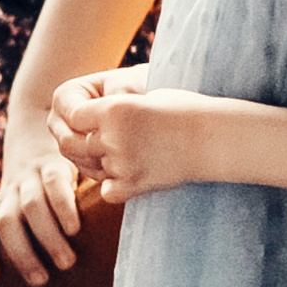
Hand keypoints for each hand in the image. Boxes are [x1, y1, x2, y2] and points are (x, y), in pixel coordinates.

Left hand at [0, 109, 88, 286]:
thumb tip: (52, 274)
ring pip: (30, 208)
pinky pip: (54, 186)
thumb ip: (31, 227)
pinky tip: (75, 229)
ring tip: (66, 263)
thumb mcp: (29, 200)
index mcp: (3, 204)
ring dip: (47, 238)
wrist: (41, 125)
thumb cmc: (42, 181)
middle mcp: (12, 192)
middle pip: (6, 223)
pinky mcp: (53, 165)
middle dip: (21, 255)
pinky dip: (63, 209)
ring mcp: (31, 177)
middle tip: (40, 281)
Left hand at [53, 77, 211, 201]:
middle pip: (71, 145)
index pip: (72, 116)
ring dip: (98, 163)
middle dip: (79, 144)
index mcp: (114, 108)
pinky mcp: (135, 185)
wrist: (215, 136)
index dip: (79, 119)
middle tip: (97, 141)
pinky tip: (130, 172)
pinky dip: (113, 184)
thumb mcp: (142, 96)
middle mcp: (114, 136)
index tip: (91, 120)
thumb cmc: (183, 109)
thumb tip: (76, 118)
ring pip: (90, 168)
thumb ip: (109, 109)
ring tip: (123, 152)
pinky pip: (106, 190)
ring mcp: (123, 163)